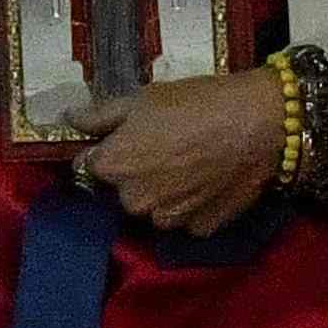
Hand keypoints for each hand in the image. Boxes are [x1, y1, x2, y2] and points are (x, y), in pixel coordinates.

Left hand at [68, 67, 285, 234]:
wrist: (258, 124)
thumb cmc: (196, 103)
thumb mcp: (142, 98)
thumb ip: (100, 115)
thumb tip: (69, 120)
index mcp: (113, 167)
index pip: (89, 167)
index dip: (107, 150)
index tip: (128, 138)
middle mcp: (133, 201)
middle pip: (123, 191)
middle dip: (136, 173)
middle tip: (166, 146)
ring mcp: (167, 220)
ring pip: (154, 208)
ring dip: (162, 193)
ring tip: (190, 163)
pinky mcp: (199, 229)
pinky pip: (185, 218)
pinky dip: (191, 204)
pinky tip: (208, 180)